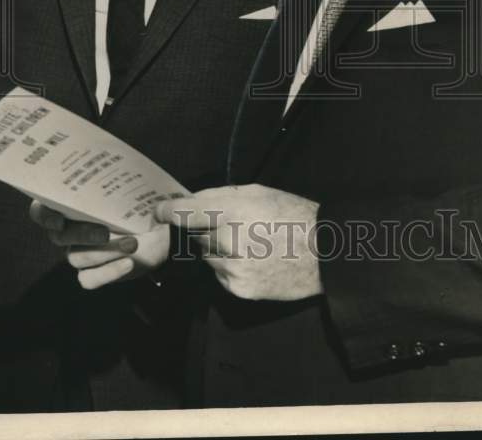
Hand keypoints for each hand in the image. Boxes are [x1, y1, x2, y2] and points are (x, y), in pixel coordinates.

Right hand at [29, 201, 169, 289]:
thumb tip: (162, 206)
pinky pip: (89, 279)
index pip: (42, 210)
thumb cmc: (139, 205)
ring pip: (76, 257)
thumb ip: (143, 192)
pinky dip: (109, 272)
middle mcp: (69, 230)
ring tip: (132, 244)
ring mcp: (78, 253)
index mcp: (72, 205)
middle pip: (59, 236)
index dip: (44, 215)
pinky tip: (128, 263)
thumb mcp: (140, 192)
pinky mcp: (91, 273)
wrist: (156, 234)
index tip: (58, 219)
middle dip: (82, 234)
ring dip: (105, 252)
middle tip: (105, 233)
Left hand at [154, 184, 321, 301]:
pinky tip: (251, 259)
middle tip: (226, 223)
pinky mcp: (237, 289)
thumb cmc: (292, 215)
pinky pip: (218, 274)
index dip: (166, 211)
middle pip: (193, 234)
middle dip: (202, 228)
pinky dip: (227, 266)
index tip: (158, 211)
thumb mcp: (258, 192)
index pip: (182, 213)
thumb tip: (190, 201)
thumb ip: (220, 196)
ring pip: (206, 255)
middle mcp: (226, 241)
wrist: (324, 252)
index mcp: (230, 212)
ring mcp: (231, 268)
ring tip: (246, 242)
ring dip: (216, 248)